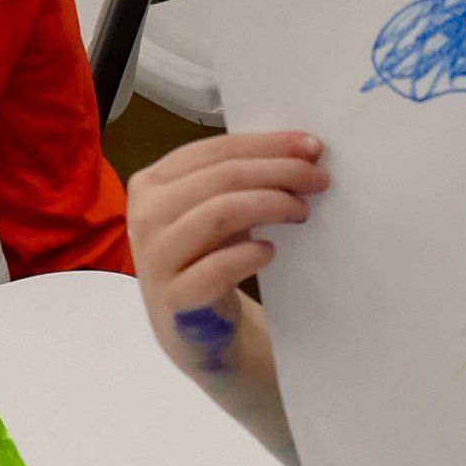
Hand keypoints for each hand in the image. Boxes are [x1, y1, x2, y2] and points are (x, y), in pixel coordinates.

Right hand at [127, 131, 329, 321]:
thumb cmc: (208, 254)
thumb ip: (243, 179)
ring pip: (220, 213)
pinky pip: (218, 266)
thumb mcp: (216, 208)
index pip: (215, 150)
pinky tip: (269, 251)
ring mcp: (156, 256)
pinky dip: (251, 253)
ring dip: (272, 205)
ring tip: (301, 210)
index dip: (268, 144)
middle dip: (280, 172)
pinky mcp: (176, 295)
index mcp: (153, 182)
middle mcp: (146, 215)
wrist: (190, 321)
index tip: (312, 146)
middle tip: (319, 179)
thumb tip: (304, 151)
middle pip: (223, 178)